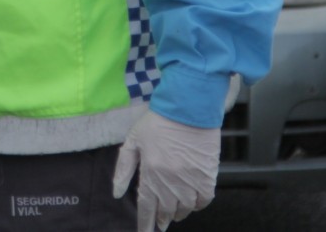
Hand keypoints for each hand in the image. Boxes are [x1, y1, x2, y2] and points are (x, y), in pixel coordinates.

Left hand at [111, 109, 221, 231]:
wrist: (189, 106)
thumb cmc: (158, 121)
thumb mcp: (133, 141)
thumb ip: (123, 169)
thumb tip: (117, 194)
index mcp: (151, 172)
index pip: (146, 206)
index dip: (145, 223)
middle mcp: (171, 180)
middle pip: (166, 210)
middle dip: (161, 220)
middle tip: (160, 224)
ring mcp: (191, 179)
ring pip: (185, 208)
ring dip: (178, 213)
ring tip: (174, 213)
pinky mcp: (208, 175)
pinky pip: (204, 200)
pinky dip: (197, 205)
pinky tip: (192, 203)